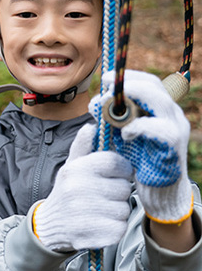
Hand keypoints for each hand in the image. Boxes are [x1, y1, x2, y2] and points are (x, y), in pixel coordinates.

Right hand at [33, 124, 133, 250]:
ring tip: (100, 209)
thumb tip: (91, 126)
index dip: (120, 169)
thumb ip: (83, 146)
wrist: (50, 224)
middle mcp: (79, 190)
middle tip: (102, 194)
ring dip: (117, 210)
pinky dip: (114, 227)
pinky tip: (101, 223)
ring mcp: (86, 214)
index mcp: (76, 169)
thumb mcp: (71, 165)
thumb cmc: (67, 191)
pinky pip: (120, 227)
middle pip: (124, 187)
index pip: (116, 162)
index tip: (114, 174)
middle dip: (118, 191)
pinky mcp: (94, 235)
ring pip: (124, 208)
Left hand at [92, 70, 191, 223]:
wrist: (160, 194)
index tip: (105, 78)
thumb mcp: (120, 135)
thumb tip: (93, 103)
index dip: (127, 77)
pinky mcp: (174, 146)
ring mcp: (176, 128)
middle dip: (127, 85)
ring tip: (110, 109)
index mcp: (159, 109)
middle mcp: (171, 115)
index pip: (148, 82)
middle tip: (105, 88)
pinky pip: (159, 129)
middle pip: (154, 87)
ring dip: (132, 101)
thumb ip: (109, 120)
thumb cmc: (140, 162)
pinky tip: (125, 134)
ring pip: (159, 102)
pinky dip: (139, 127)